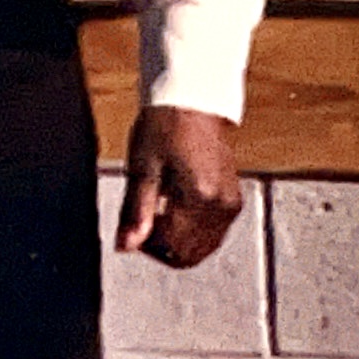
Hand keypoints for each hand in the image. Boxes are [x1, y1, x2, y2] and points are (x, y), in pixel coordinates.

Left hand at [119, 106, 243, 267]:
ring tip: (157, 213)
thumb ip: (135, 212)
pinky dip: (191, 232)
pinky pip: (212, 234)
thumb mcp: (141, 169)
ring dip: (177, 242)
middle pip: (190, 255)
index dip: (146, 247)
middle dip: (162, 248)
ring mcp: (231, 205)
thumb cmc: (163, 128)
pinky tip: (173, 210)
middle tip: (142, 223)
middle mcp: (221, 206)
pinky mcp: (233, 201)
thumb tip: (125, 246)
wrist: (191, 104)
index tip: (131, 227)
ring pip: (203, 248)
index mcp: (200, 197)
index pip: (172, 248)